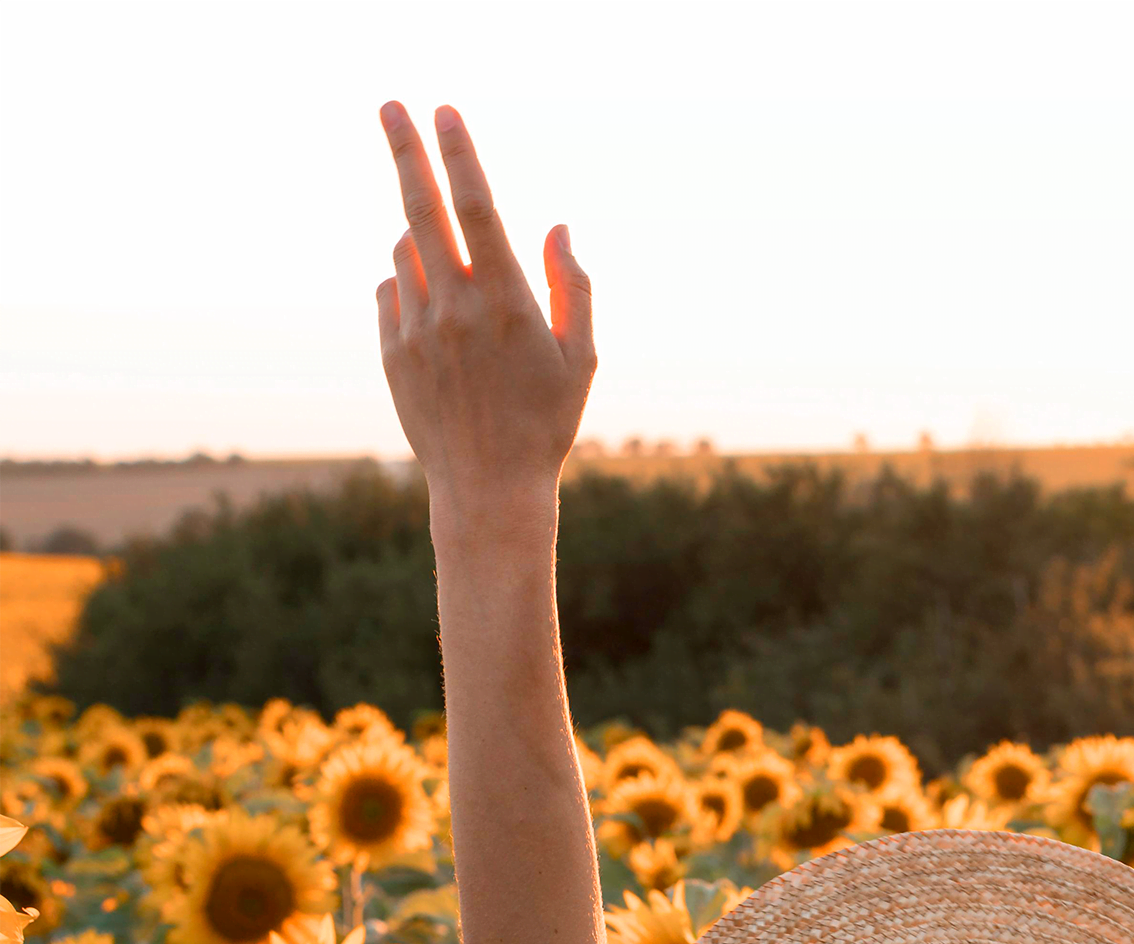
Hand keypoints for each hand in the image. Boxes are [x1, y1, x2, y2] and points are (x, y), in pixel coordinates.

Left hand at [375, 101, 595, 555]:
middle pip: (419, 209)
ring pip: (406, 253)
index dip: (459, 154)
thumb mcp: (582, 358)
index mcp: (506, 303)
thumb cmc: (547, 422)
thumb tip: (555, 226)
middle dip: (404, 150)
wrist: (489, 489)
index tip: (445, 111)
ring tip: (459, 284)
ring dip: (425, 242)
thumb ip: (573, 287)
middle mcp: (454, 308)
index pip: (475, 208)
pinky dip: (411, 285)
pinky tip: (440, 319)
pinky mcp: (392, 353)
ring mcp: (416, 330)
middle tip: (390, 105)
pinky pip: (393, 292)